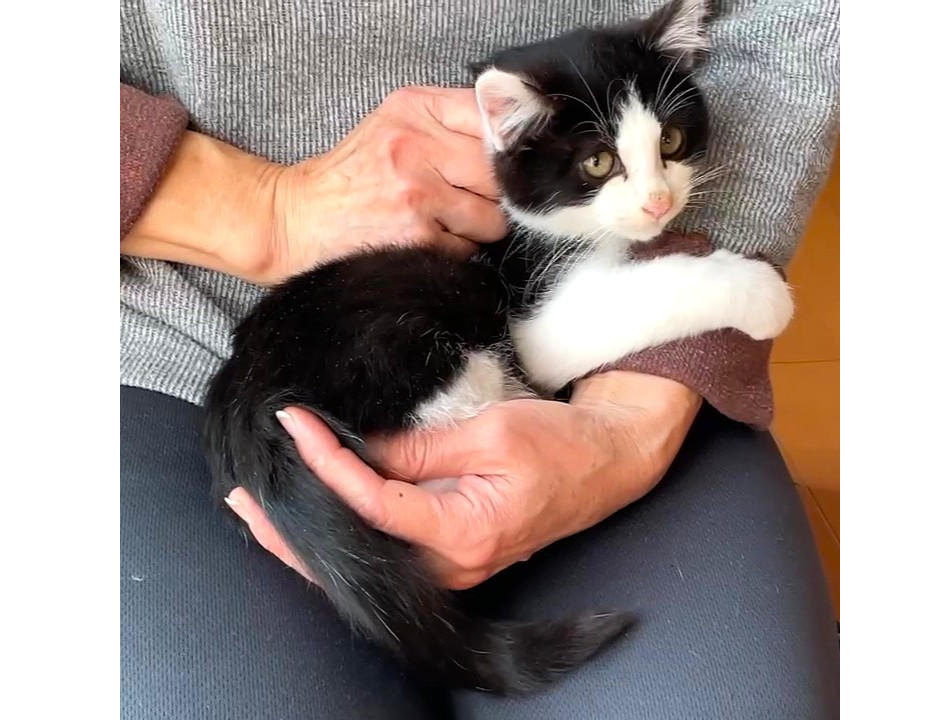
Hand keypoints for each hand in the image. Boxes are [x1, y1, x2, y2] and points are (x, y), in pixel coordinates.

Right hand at [123, 87, 505, 284]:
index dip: (507, 149)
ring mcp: (418, 194)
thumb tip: (512, 141)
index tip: (506, 166)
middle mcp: (417, 145)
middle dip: (495, 193)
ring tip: (446, 223)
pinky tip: (429, 242)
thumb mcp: (394, 126)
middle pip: (500, 172)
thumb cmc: (351, 177)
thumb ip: (448, 124)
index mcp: (414, 108)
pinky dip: (457, 251)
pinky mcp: (418, 237)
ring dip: (479, 228)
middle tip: (472, 201)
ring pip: (493, 216)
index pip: (494, 120)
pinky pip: (469, 248)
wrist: (298, 220)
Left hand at [226, 372, 699, 589]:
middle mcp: (453, 565)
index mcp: (465, 532)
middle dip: (293, 524)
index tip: (294, 423)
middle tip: (242, 492)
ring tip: (259, 504)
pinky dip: (346, 531)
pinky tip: (314, 514)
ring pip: (366, 556)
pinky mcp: (453, 555)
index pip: (372, 501)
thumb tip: (356, 448)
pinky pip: (386, 550)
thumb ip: (418, 449)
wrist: (608, 465)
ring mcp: (452, 567)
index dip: (327, 463)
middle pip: (355, 548)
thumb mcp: (489, 434)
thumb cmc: (560, 445)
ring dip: (311, 531)